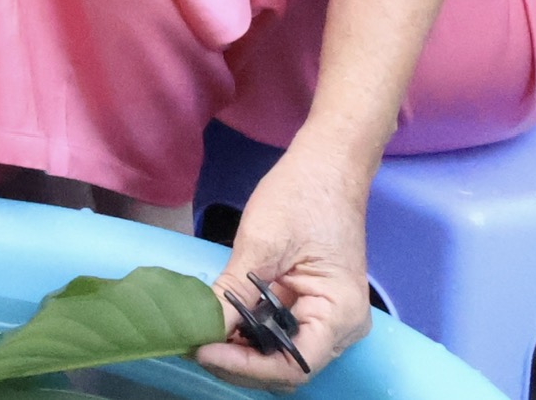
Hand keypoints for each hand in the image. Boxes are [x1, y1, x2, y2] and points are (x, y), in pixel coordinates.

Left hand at [195, 143, 373, 388]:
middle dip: (240, 363)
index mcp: (340, 313)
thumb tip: (204, 328)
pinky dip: (251, 335)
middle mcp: (342, 328)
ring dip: (243, 352)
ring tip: (201, 337)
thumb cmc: (300, 197)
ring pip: (282, 355)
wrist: (325, 167)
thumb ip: (235, 292)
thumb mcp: (261, 243)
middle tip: (193, 345)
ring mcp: (328, 319)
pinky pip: (281, 334)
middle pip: (288, 368)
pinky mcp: (312, 307)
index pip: (294, 364)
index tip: (203, 350)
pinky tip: (220, 326)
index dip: (246, 366)